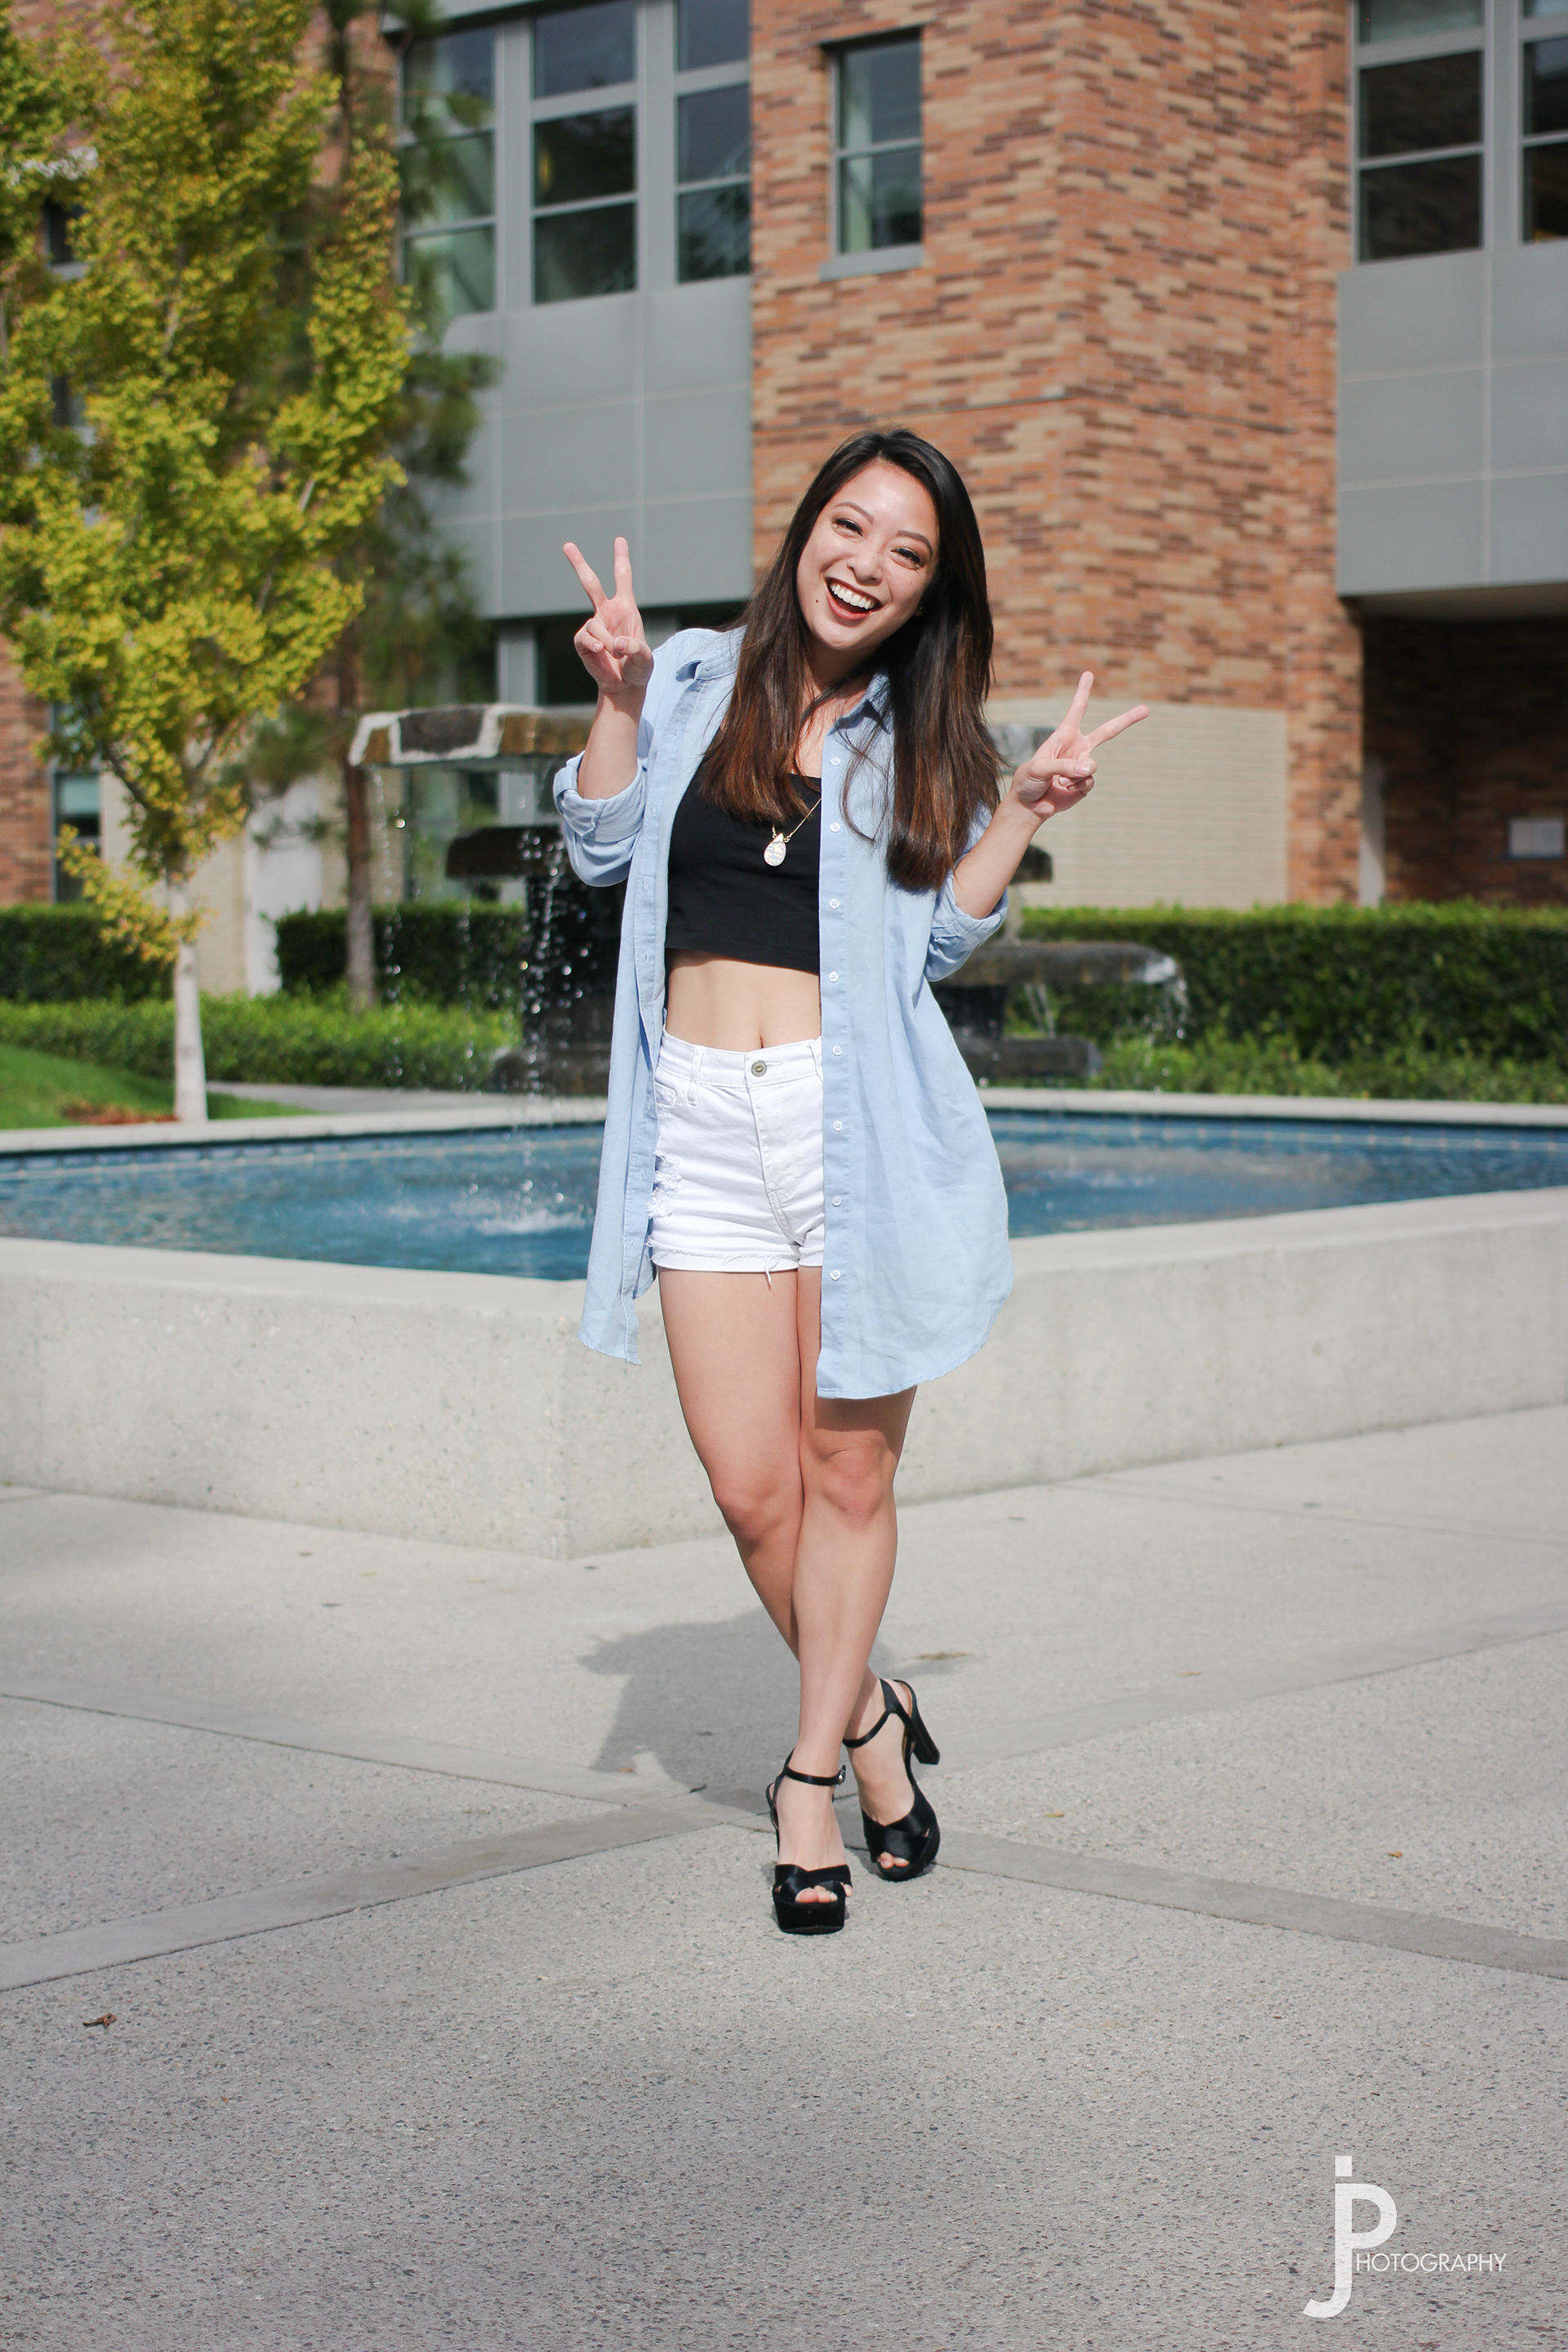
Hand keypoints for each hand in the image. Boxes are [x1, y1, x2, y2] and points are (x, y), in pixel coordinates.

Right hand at [562, 536, 653, 703]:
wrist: (623, 686)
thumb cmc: (638, 669)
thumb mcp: (645, 660)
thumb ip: (636, 649)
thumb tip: (615, 644)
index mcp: (626, 609)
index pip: (622, 578)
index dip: (620, 559)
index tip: (619, 540)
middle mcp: (607, 612)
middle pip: (590, 583)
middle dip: (579, 564)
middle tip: (567, 545)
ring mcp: (594, 625)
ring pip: (594, 624)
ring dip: (607, 640)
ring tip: (616, 654)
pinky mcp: (583, 640)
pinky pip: (585, 637)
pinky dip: (594, 645)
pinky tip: (602, 653)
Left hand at [1010, 672, 1148, 819]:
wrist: (1029, 805)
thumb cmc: (1028, 781)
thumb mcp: (1040, 768)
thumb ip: (1065, 766)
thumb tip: (1089, 770)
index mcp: (1063, 736)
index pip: (1076, 710)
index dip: (1083, 692)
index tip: (1088, 674)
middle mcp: (1076, 748)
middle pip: (1107, 732)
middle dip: (1127, 720)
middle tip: (1146, 709)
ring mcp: (1082, 766)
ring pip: (1092, 765)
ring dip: (1076, 774)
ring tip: (1060, 781)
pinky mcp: (1084, 783)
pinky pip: (1089, 782)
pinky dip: (1077, 787)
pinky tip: (1064, 789)